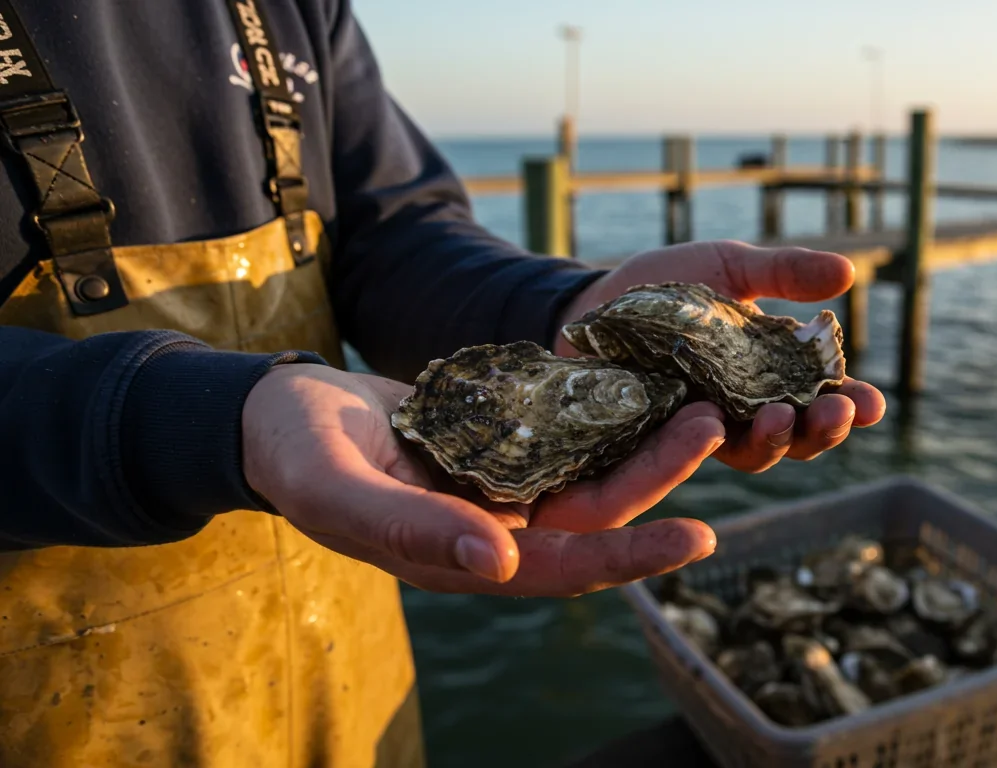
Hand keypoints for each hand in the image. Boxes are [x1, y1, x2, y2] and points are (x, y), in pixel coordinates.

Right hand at [242, 364, 725, 596]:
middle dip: (658, 477)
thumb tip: (500, 565)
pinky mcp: (504, 439)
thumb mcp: (337, 488)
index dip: (630, 558)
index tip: (699, 536)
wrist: (276, 413)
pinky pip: (570, 429)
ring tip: (698, 400)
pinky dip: (610, 409)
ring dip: (646, 442)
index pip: (563, 568)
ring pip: (594, 469)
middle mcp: (497, 528)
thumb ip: (410, 529)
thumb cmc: (294, 454)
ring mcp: (504, 482)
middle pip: (597, 513)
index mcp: (463, 557)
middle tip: (712, 427)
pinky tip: (651, 376)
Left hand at [555, 240, 885, 472]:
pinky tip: (714, 424)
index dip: (850, 405)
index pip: (820, 400)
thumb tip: (849, 271)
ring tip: (778, 417)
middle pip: (794, 439)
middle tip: (834, 411)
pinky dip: (702, 443)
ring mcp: (699, 434)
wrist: (587, 306)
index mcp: (769, 377)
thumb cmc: (663, 291)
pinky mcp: (653, 446)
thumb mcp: (727, 268)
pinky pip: (683, 455)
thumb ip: (783, 273)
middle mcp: (741, 414)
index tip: (874, 403)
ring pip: (749, 454)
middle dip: (821, 429)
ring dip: (773, 441)